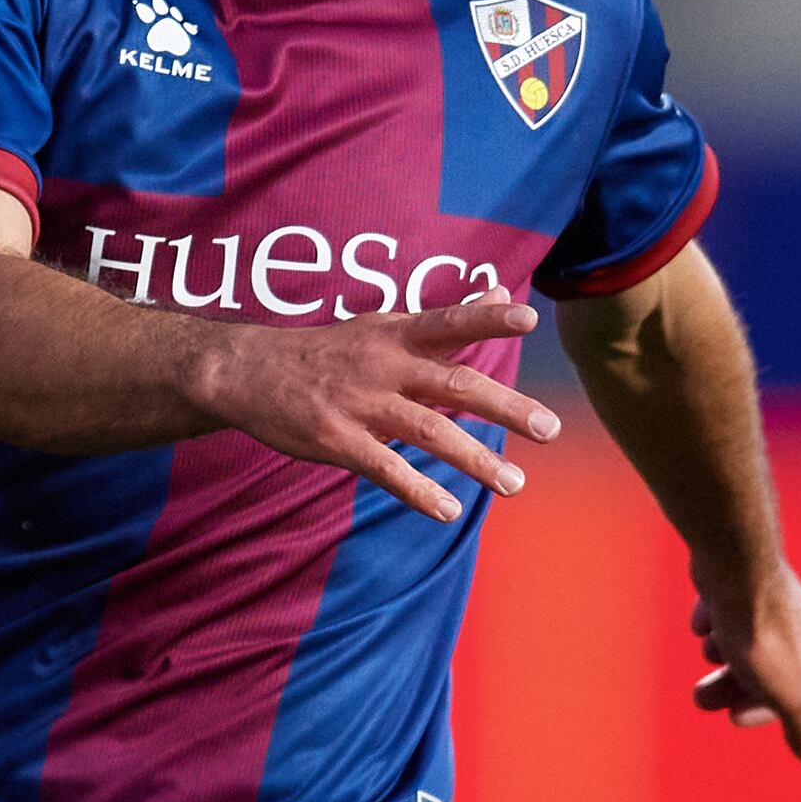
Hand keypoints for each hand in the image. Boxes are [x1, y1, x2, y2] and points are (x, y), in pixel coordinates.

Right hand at [187, 298, 559, 522]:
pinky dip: (419, 491)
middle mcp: (384, 366)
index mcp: (397, 334)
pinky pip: (386, 469)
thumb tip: (500, 291)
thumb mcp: (386, 324)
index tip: (529, 318)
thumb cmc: (332, 350)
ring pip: (427, 432)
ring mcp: (361, 405)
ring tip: (514, 483)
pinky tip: (450, 510)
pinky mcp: (338, 441)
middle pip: (453, 385)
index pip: (450, 321)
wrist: (251, 372)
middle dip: (504, 407)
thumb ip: (448, 319)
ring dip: (474, 459)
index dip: (488, 318)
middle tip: (549, 429)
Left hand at [690, 561, 800, 764]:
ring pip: (741, 637)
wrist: (735, 566)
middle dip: (730, 686)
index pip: (793, 696)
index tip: (733, 716)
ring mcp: (767, 599)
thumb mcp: (787, 693)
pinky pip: (724, 606)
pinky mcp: (739, 578)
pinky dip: (712, 618)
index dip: (763, 711)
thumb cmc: (761, 634)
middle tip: (700, 698)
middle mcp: (795, 624)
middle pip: (761, 667)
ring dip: (721, 650)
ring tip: (710, 647)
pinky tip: (703, 619)